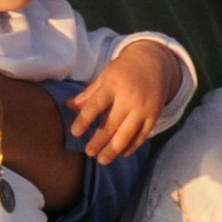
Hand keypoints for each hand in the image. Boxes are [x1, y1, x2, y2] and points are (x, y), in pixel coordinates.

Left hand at [69, 39, 185, 164]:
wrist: (154, 61)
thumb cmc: (124, 70)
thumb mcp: (105, 76)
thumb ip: (88, 94)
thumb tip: (67, 106)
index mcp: (113, 84)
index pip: (96, 105)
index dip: (85, 120)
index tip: (75, 132)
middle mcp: (130, 98)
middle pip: (112, 124)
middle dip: (99, 141)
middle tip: (89, 152)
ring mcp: (144, 108)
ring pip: (128, 134)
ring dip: (114, 150)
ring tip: (102, 160)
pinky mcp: (154, 115)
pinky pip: (142, 135)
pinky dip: (132, 146)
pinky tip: (121, 153)